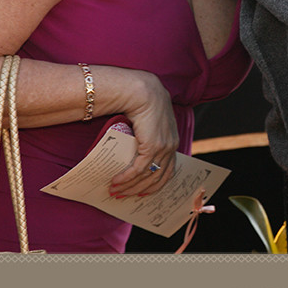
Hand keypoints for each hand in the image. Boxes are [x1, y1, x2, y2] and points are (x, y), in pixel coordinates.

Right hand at [109, 71, 178, 197]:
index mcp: (172, 140)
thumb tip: (133, 146)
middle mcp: (171, 146)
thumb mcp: (149, 120)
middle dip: (140, 189)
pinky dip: (126, 178)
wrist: (142, 91)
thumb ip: (146, 134)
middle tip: (124, 196)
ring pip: (147, 176)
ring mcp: (163, 147)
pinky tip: (115, 182)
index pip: (168, 169)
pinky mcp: (152, 146)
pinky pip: (138, 169)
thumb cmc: (143, 101)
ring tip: (114, 191)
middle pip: (158, 177)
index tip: (143, 192)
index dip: (155, 183)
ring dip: (129, 187)